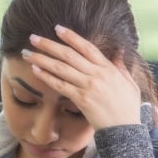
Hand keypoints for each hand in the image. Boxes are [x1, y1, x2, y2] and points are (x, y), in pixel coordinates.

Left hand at [22, 24, 141, 129]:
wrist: (124, 130)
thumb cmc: (128, 108)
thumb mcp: (129, 83)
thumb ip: (121, 66)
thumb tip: (119, 50)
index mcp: (108, 68)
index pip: (87, 47)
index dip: (71, 36)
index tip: (57, 28)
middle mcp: (97, 74)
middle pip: (69, 54)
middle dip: (49, 44)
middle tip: (33, 37)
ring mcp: (88, 86)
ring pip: (61, 68)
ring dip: (42, 59)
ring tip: (27, 53)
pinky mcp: (81, 99)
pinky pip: (60, 85)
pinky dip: (47, 77)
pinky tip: (35, 70)